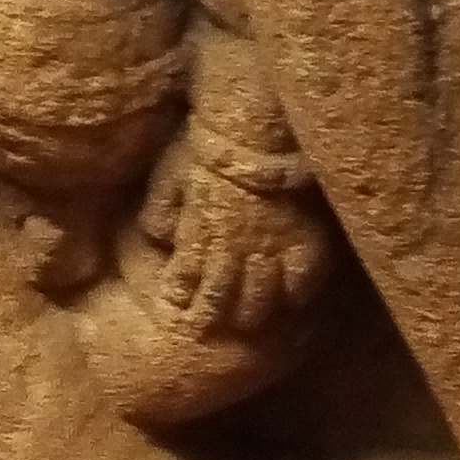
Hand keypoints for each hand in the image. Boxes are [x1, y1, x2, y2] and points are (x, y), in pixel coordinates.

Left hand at [157, 138, 330, 341]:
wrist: (259, 129)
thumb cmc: (213, 145)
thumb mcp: (173, 172)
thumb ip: (162, 206)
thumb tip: (155, 232)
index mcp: (200, 235)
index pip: (185, 278)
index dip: (181, 295)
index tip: (178, 306)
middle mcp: (232, 252)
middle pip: (221, 298)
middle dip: (213, 316)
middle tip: (210, 330)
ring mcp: (270, 250)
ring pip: (259, 298)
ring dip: (251, 314)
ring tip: (251, 325)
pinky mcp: (304, 243)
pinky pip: (302, 281)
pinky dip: (296, 294)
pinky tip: (293, 301)